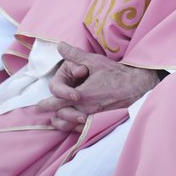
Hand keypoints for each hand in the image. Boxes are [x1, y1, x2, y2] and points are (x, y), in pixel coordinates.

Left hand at [37, 41, 161, 132]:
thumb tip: (60, 45)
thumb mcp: (95, 61)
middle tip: (45, 110)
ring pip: (69, 126)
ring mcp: (93, 119)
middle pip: (60, 116)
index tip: (39, 105)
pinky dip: (73, 127)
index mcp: (82, 95)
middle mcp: (85, 110)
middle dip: (52, 112)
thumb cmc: (116, 74)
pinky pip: (80, 130)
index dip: (45, 104)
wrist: (136, 87)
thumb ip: (75, 55)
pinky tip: (72, 122)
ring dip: (61, 121)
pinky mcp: (99, 123)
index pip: (56, 103)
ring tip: (57, 118)